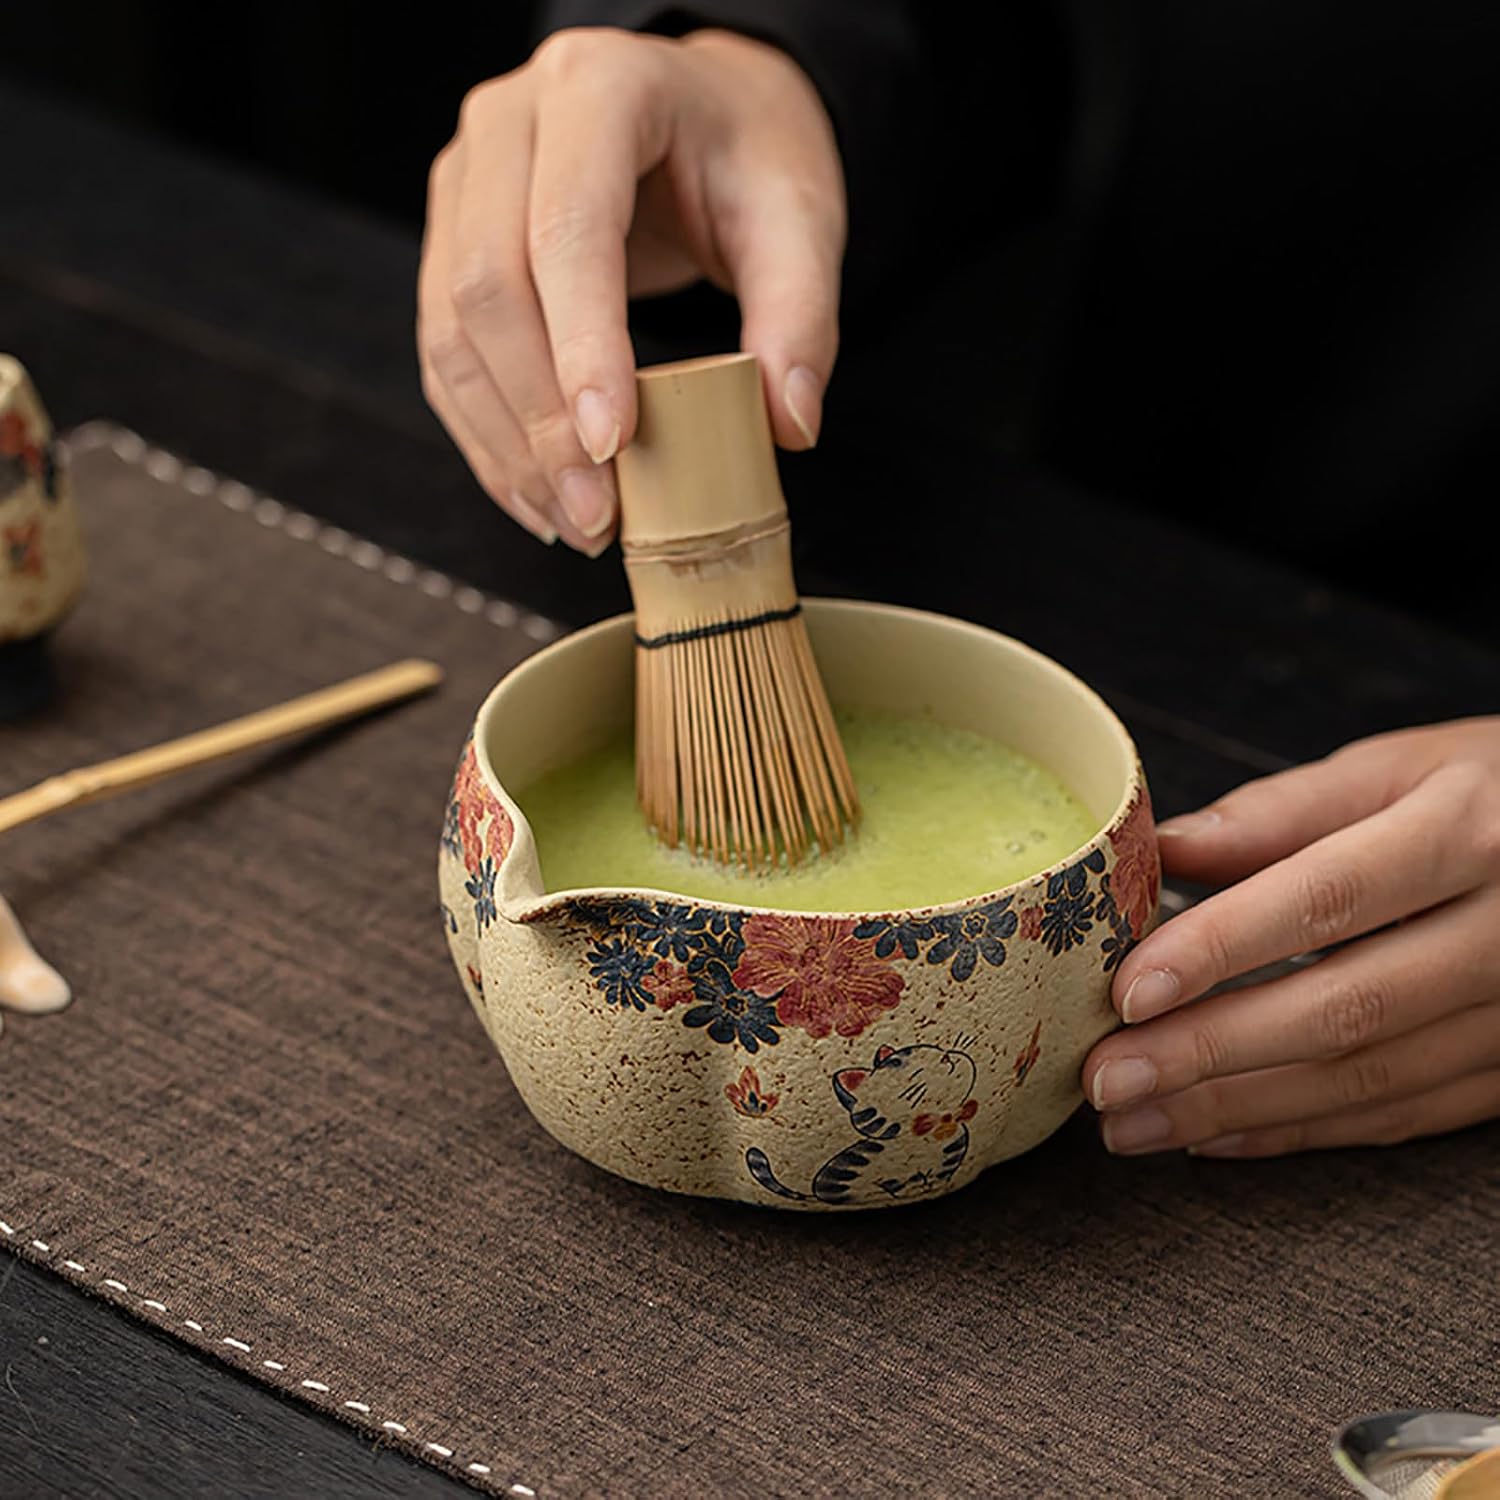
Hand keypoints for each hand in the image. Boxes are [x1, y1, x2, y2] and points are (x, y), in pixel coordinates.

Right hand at [418, 27, 845, 551]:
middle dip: (541, 420)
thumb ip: (801, 316)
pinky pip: (445, 355)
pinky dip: (488, 438)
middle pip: (488, 285)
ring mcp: (463, 182)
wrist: (698, 113)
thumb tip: (789, 427)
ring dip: (508, 445)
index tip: (613, 446)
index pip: (566, 230)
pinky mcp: (449, 242)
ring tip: (576, 523)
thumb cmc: (744, 153)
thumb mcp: (798, 216)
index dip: (580, 347)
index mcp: (598, 89)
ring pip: (450, 330)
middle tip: (598, 515)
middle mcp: (508, 125)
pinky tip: (538, 497)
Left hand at [1084, 717, 1499, 1157]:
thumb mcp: (1401, 767)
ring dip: (1237, 1109)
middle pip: (1343, 1007)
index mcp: (1467, 834)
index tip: (1129, 990)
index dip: (1221, 948)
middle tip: (1104, 1079)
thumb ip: (1279, 812)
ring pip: (1367, 1078)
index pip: (1326, 897)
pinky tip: (1214, 1136)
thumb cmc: (1496, 790)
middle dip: (1209, 1053)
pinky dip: (1302, 1131)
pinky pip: (1404, 1114)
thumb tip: (1158, 850)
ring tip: (1131, 1122)